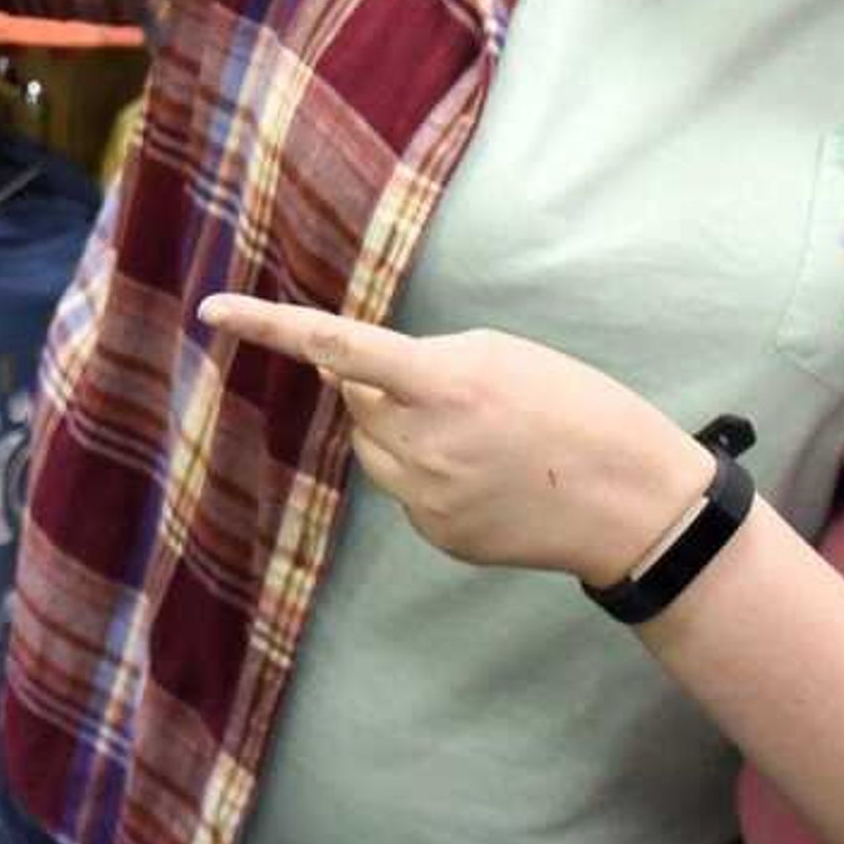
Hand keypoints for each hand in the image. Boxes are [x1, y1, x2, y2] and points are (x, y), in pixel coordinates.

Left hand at [193, 296, 711, 584]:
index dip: (268, 325)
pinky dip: (430, 473)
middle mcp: (419, 443)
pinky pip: (404, 488)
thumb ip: (424, 361)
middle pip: (356, 400)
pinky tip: (487, 476)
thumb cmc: (578, 410)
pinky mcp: (434, 533)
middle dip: (386, 388)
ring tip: (482, 437)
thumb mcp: (504, 355)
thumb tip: (357, 379)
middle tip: (458, 392)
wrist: (631, 503)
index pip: (335, 346)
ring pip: (374, 446)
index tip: (212, 310)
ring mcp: (423, 496)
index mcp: (440, 383)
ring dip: (403, 430)